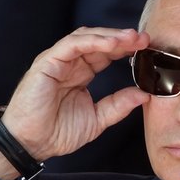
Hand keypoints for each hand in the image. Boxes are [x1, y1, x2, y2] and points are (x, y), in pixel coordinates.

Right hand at [0, 28, 150, 179]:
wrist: (31, 143)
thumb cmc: (57, 132)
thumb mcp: (97, 119)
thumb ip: (119, 105)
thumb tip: (145, 94)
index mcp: (82, 73)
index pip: (107, 54)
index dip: (127, 49)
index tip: (148, 50)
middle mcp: (71, 63)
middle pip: (99, 41)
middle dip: (123, 38)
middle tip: (145, 38)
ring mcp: (58, 60)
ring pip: (86, 37)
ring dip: (110, 35)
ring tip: (131, 38)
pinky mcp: (47, 62)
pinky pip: (71, 45)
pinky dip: (92, 41)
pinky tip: (111, 44)